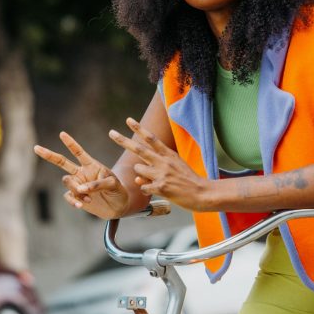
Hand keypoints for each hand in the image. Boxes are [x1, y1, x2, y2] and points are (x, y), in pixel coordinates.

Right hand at [33, 132, 128, 219]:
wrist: (118, 206)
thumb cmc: (118, 190)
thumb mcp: (113, 184)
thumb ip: (98, 184)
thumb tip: (80, 189)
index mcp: (91, 165)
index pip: (78, 152)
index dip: (70, 143)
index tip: (62, 134)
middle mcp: (81, 173)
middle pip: (62, 162)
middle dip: (49, 155)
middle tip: (36, 148)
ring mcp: (78, 185)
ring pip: (67, 182)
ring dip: (75, 189)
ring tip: (88, 198)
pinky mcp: (76, 197)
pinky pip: (69, 197)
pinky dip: (74, 201)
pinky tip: (81, 205)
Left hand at [91, 117, 211, 210]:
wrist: (202, 193)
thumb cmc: (188, 180)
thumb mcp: (176, 167)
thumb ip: (156, 168)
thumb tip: (137, 176)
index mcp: (168, 154)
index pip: (151, 138)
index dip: (139, 128)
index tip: (128, 120)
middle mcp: (164, 162)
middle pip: (139, 149)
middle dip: (123, 141)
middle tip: (111, 133)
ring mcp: (162, 174)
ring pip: (138, 171)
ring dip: (141, 175)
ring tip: (156, 180)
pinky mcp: (161, 188)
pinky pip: (143, 187)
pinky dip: (146, 190)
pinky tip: (158, 191)